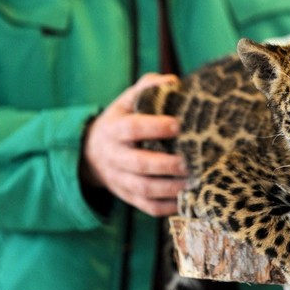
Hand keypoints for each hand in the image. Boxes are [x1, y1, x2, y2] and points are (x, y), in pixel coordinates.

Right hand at [81, 73, 186, 215]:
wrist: (93, 153)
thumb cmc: (122, 120)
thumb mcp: (127, 101)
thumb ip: (148, 88)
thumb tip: (173, 82)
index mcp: (114, 129)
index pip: (132, 128)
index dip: (154, 127)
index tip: (178, 125)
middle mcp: (114, 156)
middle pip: (139, 164)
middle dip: (167, 164)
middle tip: (192, 160)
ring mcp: (120, 180)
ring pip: (145, 188)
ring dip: (172, 187)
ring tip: (196, 180)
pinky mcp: (129, 197)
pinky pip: (149, 206)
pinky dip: (170, 206)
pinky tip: (189, 198)